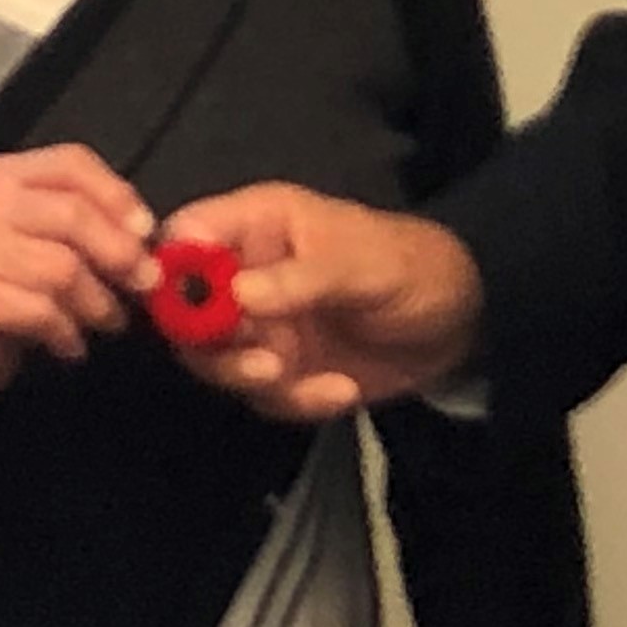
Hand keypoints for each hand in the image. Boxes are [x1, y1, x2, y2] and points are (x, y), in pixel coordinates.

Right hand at [0, 144, 158, 434]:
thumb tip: (145, 237)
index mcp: (3, 175)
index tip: (146, 233)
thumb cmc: (2, 282)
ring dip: (98, 304)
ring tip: (107, 321)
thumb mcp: (38, 236)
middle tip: (144, 285)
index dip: (118, 196)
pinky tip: (69, 344)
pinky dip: (68, 334)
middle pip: (73, 215)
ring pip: (64, 270)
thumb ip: (84, 221)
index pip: (72, 164)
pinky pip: (42, 313)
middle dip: (121, 255)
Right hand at [161, 184, 483, 418]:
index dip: (168, 268)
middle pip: (184, 309)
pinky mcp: (283, 370)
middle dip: (208, 342)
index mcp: (255, 225)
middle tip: (256, 362)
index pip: (186, 236)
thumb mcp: (360, 264)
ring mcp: (261, 325)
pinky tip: (338, 392)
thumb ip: (299, 278)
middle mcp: (245, 274)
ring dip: (246, 377)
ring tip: (290, 377)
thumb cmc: (408, 268)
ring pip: (216, 360)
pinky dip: (293, 402)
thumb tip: (236, 295)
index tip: (175, 306)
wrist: (458, 323)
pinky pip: (262, 395)